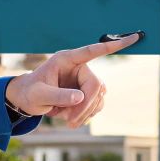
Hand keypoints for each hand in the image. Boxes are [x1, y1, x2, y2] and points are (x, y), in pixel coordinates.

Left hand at [4, 33, 140, 126]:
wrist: (27, 101)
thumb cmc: (30, 93)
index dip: (112, 45)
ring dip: (85, 113)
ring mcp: (84, 80)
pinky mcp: (86, 93)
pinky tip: (70, 118)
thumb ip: (58, 95)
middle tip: (71, 123)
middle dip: (85, 106)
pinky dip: (85, 115)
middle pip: (95, 85)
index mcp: (67, 60)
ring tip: (66, 120)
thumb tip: (81, 97)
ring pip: (98, 98)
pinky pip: (95, 106)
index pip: (93, 51)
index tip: (132, 38)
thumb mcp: (39, 95)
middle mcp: (78, 68)